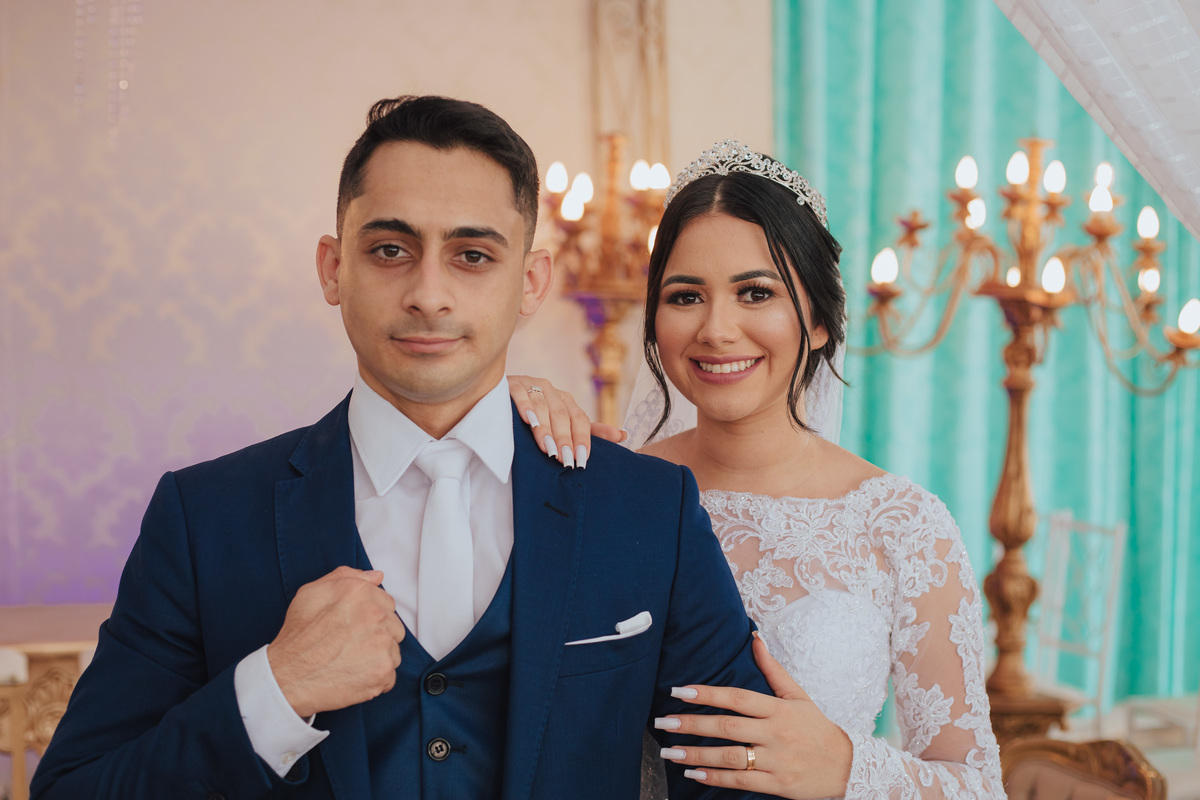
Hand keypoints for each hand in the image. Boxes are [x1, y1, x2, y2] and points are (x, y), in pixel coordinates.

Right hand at [267, 566, 404, 717]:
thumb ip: (346, 577)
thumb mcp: (312, 593)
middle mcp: (375, 615)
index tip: (355, 628)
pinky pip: (390, 676)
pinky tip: (354, 676)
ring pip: (393, 651)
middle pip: (394, 627)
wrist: (287, 676)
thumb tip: (376, 576)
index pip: (387, 603)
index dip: (371, 617)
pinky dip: (375, 679)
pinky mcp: (383, 671)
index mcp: (360, 593)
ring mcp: (382, 644)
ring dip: (377, 658)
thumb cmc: (298, 636)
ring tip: (350, 661)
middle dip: (377, 636)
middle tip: (351, 646)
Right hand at [506, 375, 626, 467]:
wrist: (498, 399)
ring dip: (546, 430)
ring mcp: (531, 385)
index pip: (580, 420)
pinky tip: (529, 421)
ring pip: (543, 407)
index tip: (582, 461)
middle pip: (562, 416)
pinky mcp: (512, 384)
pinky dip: (526, 407)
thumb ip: (590, 431)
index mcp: (566, 400)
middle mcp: (551, 390)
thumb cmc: (535, 417)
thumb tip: (624, 436)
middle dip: (565, 440)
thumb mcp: (563, 424)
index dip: (582, 439)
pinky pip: (521, 395)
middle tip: (566, 460)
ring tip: (548, 450)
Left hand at [655, 635, 851, 798]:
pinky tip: (693, 773)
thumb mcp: (798, 695)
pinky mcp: (777, 784)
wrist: (847, 766)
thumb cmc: (816, 727)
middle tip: (663, 722)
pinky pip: (740, 782)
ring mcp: (776, 760)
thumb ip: (773, 669)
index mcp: (778, 709)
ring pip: (730, 757)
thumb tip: (755, 637)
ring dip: (697, 754)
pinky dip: (715, 778)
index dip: (707, 694)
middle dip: (692, 724)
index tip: (679, 691)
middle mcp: (775, 733)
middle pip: (728, 727)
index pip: (737, 697)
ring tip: (670, 751)